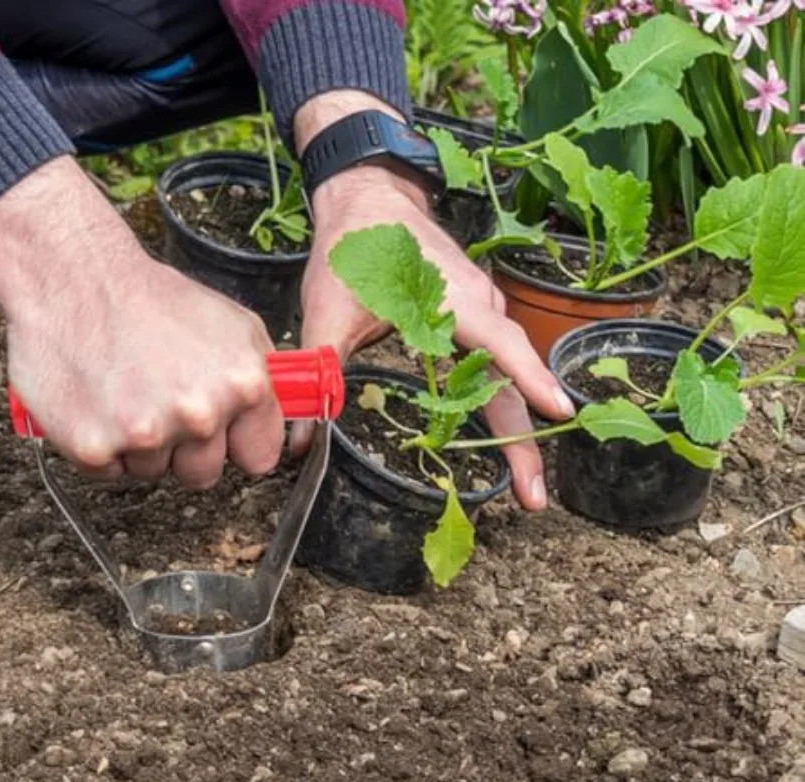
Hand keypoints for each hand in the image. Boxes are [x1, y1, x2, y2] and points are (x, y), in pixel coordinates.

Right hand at [0, 158, 283, 487]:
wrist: (74, 279)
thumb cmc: (153, 299)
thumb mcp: (235, 327)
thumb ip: (264, 380)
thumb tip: (281, 419)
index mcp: (243, 385)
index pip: (259, 457)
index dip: (237, 446)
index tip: (222, 434)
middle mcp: (200, 414)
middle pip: (204, 474)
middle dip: (186, 450)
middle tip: (162, 404)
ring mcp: (147, 435)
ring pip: (154, 473)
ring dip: (142, 447)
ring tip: (127, 393)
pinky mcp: (94, 447)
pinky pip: (109, 472)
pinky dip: (101, 446)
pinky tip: (99, 403)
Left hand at [291, 94, 574, 510]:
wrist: (368, 200)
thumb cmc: (353, 250)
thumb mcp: (328, 313)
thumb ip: (320, 372)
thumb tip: (303, 437)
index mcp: (450, 301)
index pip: (499, 344)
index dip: (529, 379)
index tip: (561, 415)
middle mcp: (480, 305)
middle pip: (511, 378)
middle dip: (524, 441)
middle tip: (532, 497)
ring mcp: (484, 307)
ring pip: (507, 372)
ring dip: (515, 427)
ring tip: (522, 481)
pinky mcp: (477, 314)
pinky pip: (497, 361)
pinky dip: (502, 399)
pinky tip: (499, 437)